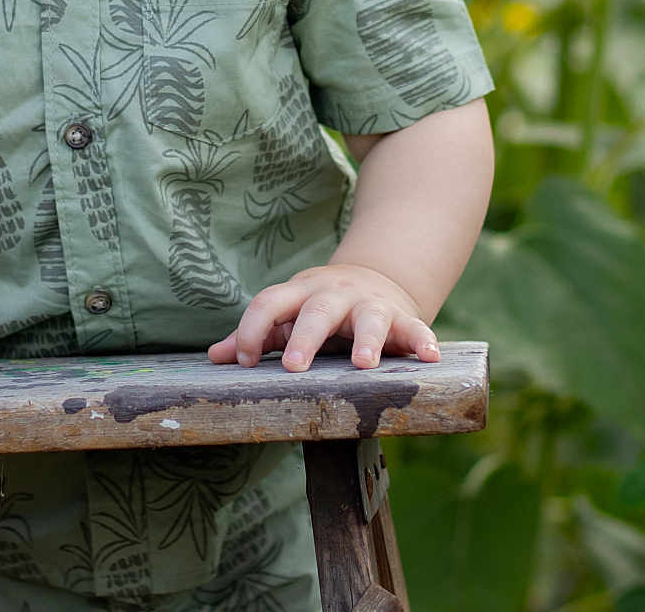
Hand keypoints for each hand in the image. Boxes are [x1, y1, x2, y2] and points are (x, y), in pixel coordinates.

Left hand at [207, 263, 439, 372]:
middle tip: (294, 365)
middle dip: (305, 337)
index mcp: (299, 294)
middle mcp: (334, 295)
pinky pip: (415, 327)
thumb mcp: (289, 313)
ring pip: (368, 318)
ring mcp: (369, 304)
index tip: (244, 361)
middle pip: (316, 311)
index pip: (269, 303)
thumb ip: (257, 334)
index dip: (252, 330)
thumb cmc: (320, 308)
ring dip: (367, 340)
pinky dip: (423, 340)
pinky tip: (431, 356)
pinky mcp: (401, 317)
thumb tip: (214, 358)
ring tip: (364, 364)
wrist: (376, 278)